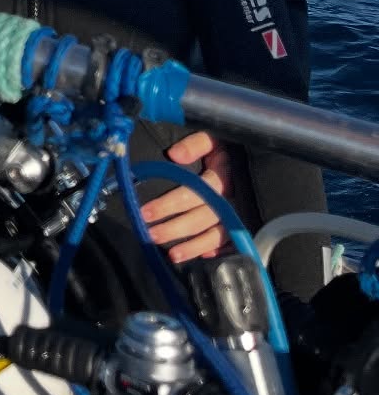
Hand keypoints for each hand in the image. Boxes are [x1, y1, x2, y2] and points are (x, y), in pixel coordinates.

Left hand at [139, 131, 234, 264]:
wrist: (249, 153)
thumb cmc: (223, 145)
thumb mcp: (211, 137)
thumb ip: (194, 143)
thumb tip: (174, 155)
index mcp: (221, 176)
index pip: (194, 192)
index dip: (169, 204)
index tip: (146, 212)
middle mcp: (230, 198)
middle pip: (202, 218)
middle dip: (175, 229)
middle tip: (151, 235)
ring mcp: (237, 213)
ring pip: (215, 234)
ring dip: (193, 246)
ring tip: (172, 255)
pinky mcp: (240, 223)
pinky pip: (230, 243)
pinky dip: (217, 251)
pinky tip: (202, 258)